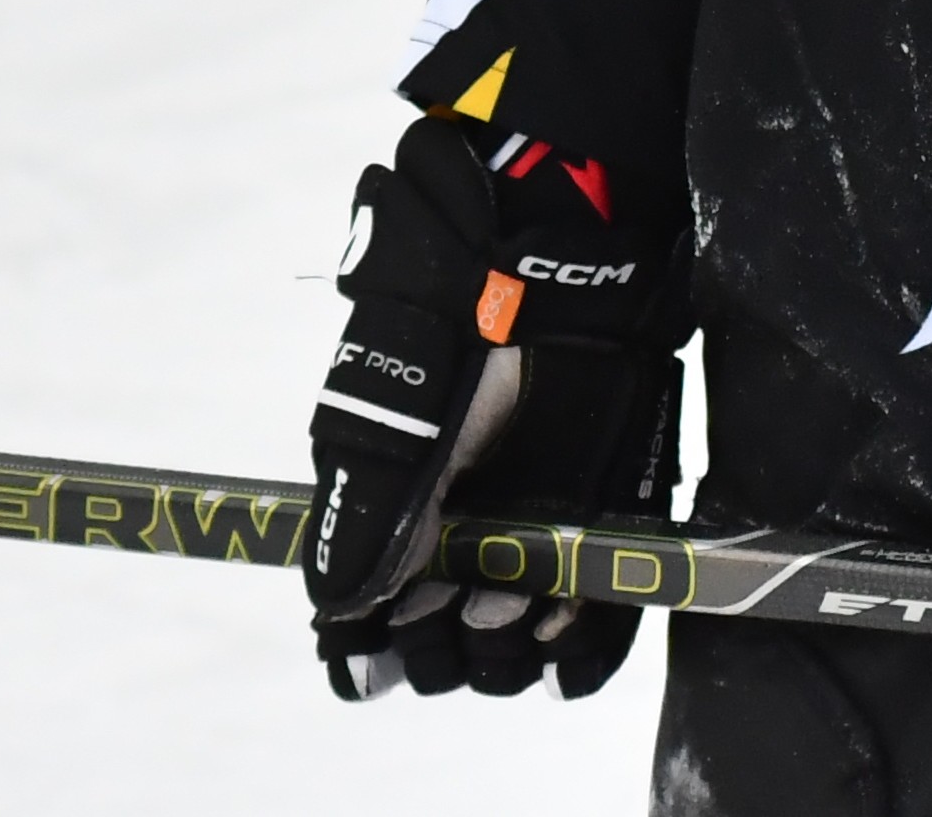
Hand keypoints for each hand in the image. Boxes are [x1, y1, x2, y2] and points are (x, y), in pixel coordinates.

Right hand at [303, 114, 681, 699]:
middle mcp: (456, 540)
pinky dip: (579, 655)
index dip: (376, 650)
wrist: (557, 276)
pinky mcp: (597, 537)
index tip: (387, 655)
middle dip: (448, 648)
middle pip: (443, 648)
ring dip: (512, 650)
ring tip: (516, 602)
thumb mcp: (392, 424)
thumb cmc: (455, 338)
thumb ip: (361, 518)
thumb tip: (335, 612)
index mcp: (394, 516)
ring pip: (512, 650)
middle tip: (465, 606)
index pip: (372, 624)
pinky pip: (592, 633)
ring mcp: (528, 541)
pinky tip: (565, 652)